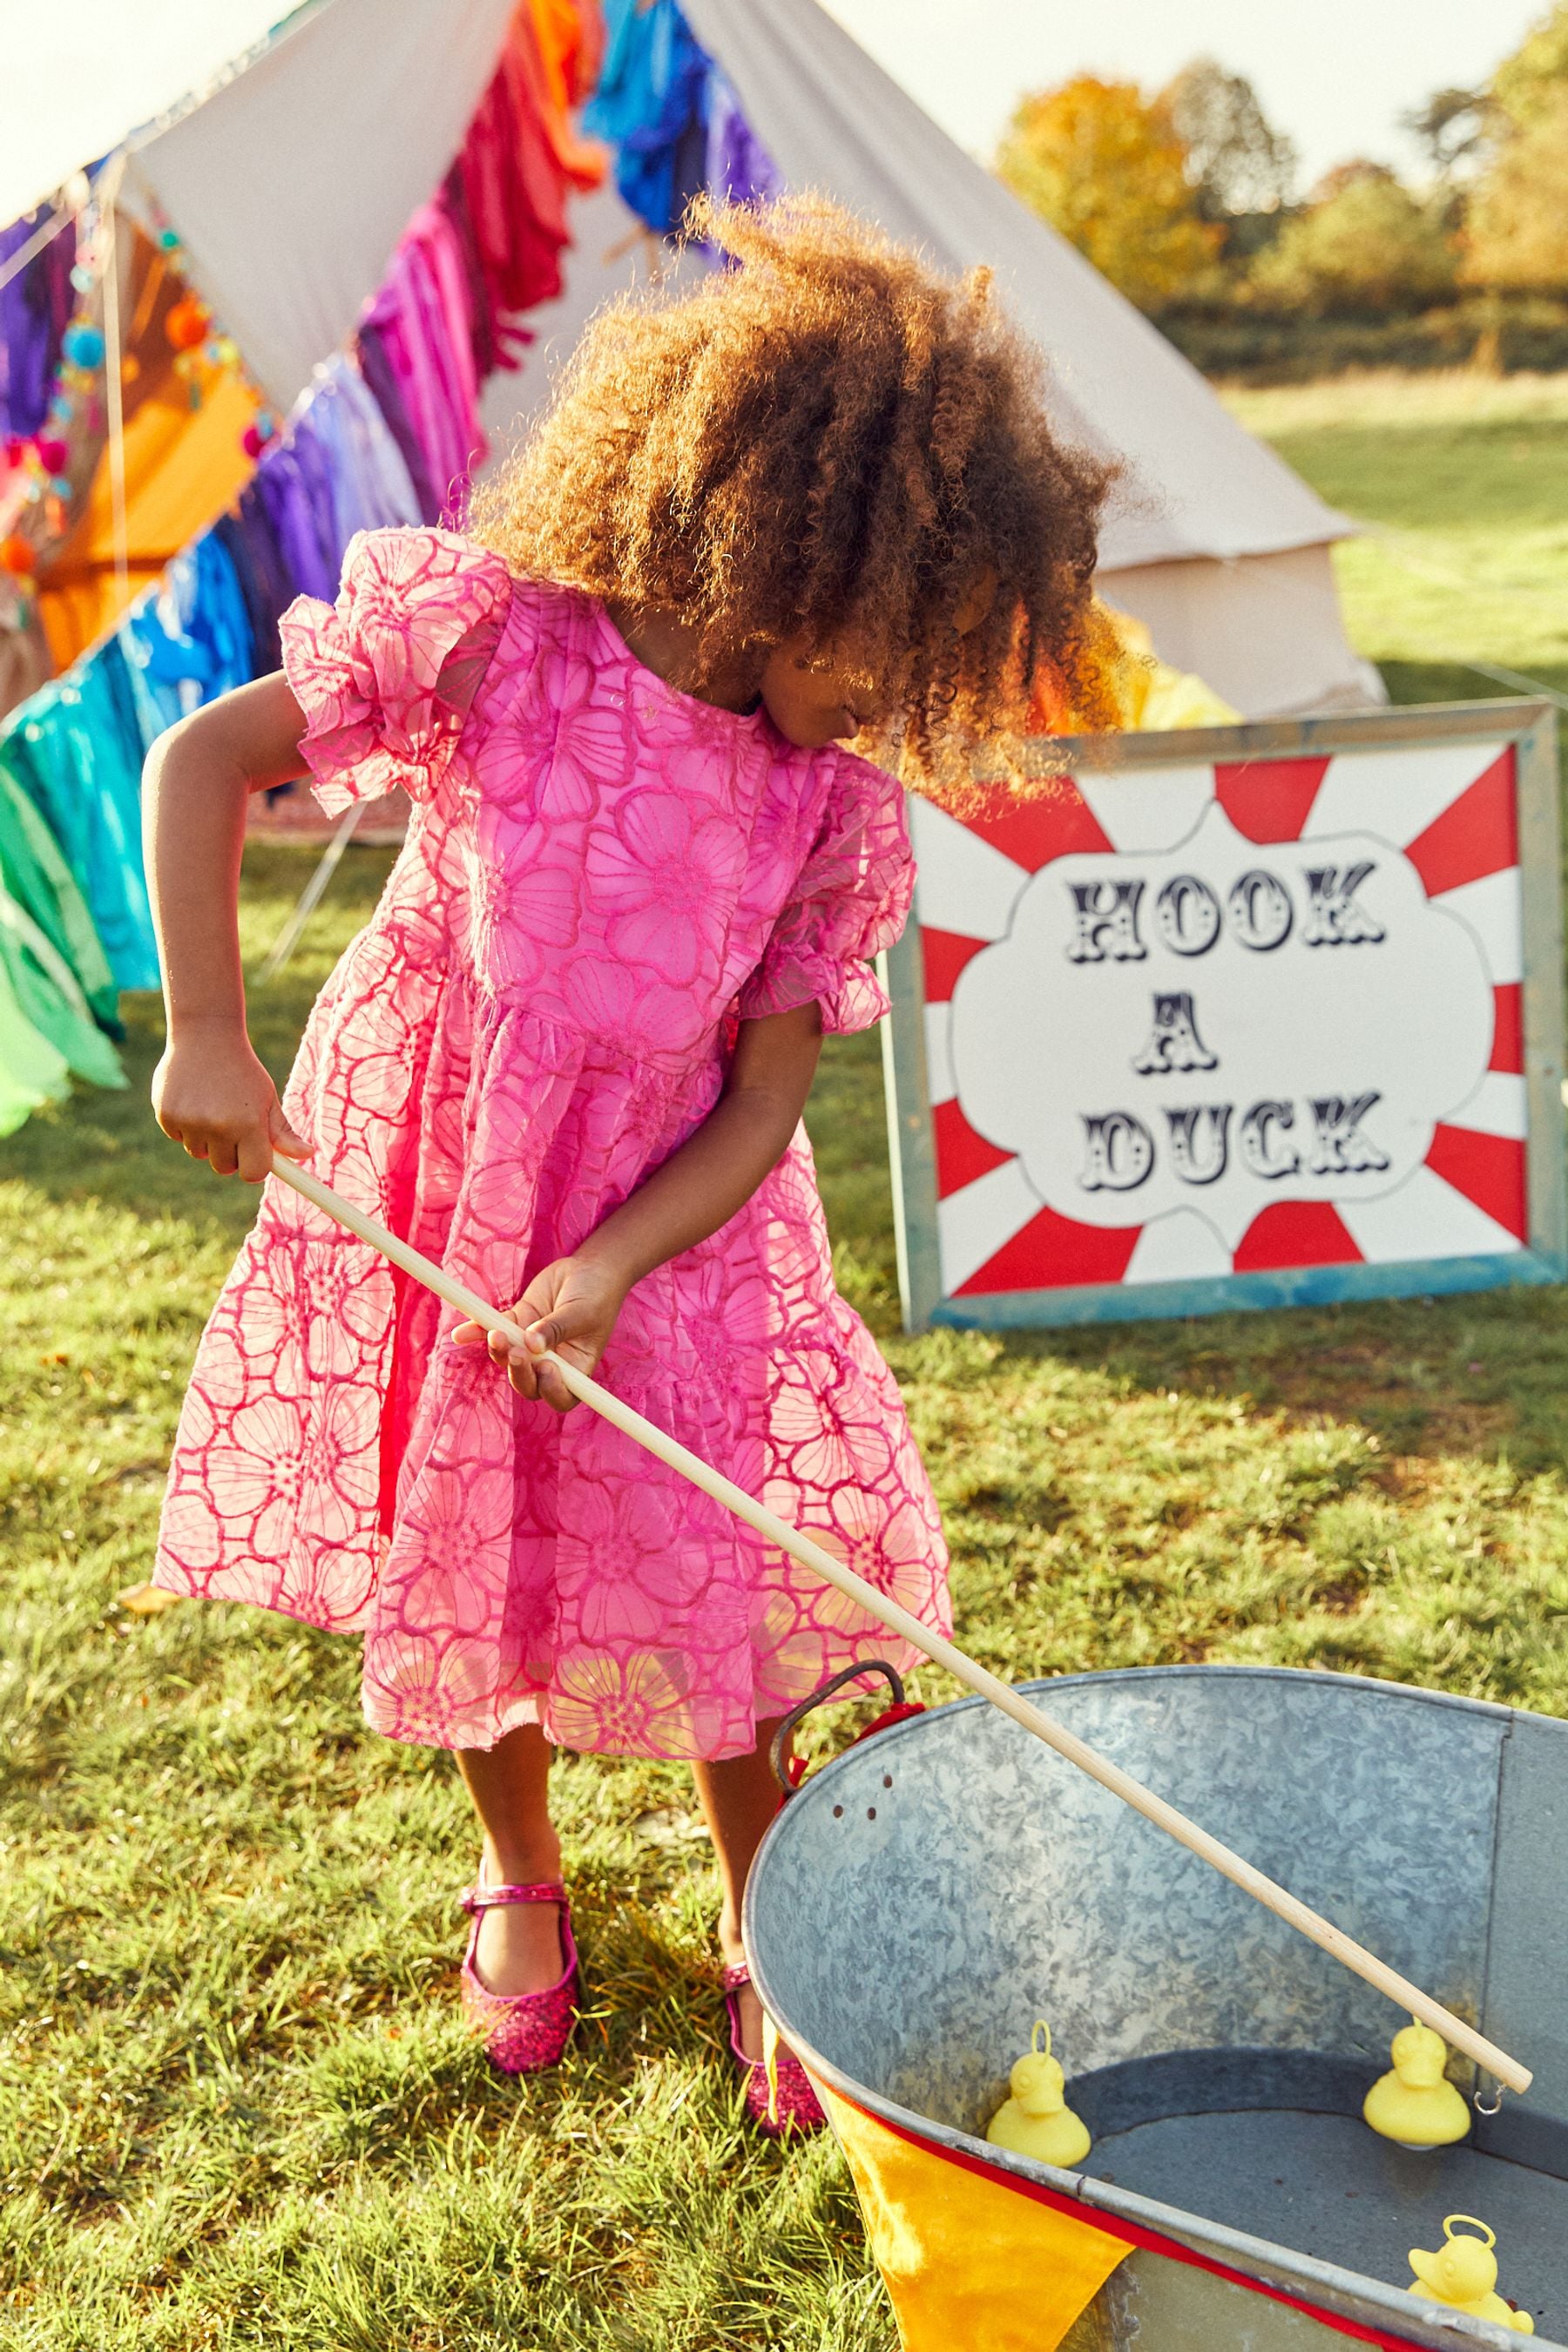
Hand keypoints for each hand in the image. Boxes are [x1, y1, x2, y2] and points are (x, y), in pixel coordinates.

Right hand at [152, 1024, 310, 1181]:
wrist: (206, 1035)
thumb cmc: (243, 1070)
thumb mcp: (267, 1098)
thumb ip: (283, 1132)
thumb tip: (307, 1155)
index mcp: (249, 1124)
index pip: (253, 1173)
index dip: (253, 1167)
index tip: (253, 1155)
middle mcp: (218, 1126)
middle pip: (224, 1168)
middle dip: (229, 1152)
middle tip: (231, 1123)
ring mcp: (190, 1122)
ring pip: (199, 1153)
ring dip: (205, 1139)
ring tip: (210, 1106)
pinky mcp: (166, 1116)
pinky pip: (178, 1137)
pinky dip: (184, 1126)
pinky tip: (191, 1099)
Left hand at [451, 1253, 629, 1411]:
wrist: (588, 1267)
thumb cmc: (597, 1293)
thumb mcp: (582, 1312)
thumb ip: (556, 1329)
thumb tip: (530, 1345)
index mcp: (577, 1368)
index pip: (563, 1396)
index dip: (551, 1391)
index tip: (546, 1369)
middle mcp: (553, 1363)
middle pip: (529, 1384)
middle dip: (518, 1372)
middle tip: (515, 1351)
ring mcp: (531, 1346)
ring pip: (508, 1360)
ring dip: (498, 1350)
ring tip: (496, 1333)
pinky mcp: (517, 1324)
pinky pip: (495, 1332)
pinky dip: (477, 1332)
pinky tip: (461, 1333)